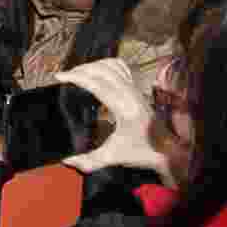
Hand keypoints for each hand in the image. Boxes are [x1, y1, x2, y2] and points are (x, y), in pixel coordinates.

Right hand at [57, 58, 170, 182]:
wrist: (168, 150)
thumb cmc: (142, 152)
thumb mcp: (114, 157)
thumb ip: (90, 161)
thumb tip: (67, 161)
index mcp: (124, 108)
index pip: (97, 85)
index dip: (76, 78)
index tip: (59, 77)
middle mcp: (131, 94)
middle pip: (103, 70)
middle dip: (81, 69)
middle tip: (65, 76)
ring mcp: (136, 89)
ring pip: (112, 66)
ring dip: (93, 65)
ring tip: (78, 73)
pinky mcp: (138, 89)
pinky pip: (121, 68)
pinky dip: (106, 65)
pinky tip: (97, 71)